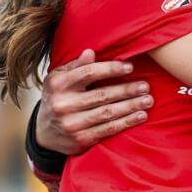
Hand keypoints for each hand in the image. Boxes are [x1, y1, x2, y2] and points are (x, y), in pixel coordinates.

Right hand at [37, 49, 152, 154]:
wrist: (44, 132)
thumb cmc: (57, 97)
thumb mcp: (59, 78)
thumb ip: (75, 66)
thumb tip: (91, 52)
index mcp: (58, 84)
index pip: (89, 73)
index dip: (111, 69)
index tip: (130, 67)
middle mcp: (63, 104)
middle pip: (102, 95)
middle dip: (127, 90)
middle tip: (145, 86)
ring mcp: (72, 124)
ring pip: (108, 113)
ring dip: (131, 106)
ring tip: (148, 100)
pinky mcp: (80, 139)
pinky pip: (108, 129)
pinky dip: (126, 122)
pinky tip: (140, 116)